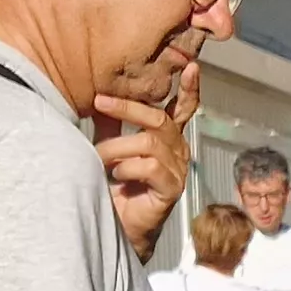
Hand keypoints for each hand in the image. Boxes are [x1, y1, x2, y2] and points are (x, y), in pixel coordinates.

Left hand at [97, 84, 186, 254]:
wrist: (119, 225)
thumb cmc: (117, 186)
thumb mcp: (112, 145)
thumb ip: (111, 122)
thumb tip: (100, 93)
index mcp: (168, 138)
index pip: (184, 108)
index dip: (190, 88)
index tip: (191, 65)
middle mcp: (178, 151)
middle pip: (159, 118)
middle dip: (128, 107)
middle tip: (99, 101)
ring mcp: (178, 170)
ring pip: (150, 142)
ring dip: (117, 147)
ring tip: (100, 158)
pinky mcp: (172, 188)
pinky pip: (150, 166)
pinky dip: (127, 167)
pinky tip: (117, 176)